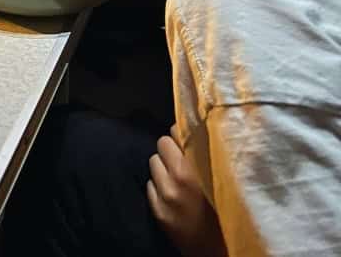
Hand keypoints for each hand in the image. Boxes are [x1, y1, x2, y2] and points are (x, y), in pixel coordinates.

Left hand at [147, 125, 225, 256]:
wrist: (218, 250)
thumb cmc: (225, 211)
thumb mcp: (220, 178)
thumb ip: (204, 155)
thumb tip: (191, 130)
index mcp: (194, 168)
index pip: (175, 131)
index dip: (183, 135)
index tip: (188, 142)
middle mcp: (175, 179)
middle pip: (161, 143)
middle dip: (171, 150)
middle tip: (182, 161)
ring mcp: (163, 196)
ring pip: (153, 162)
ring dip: (163, 167)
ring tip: (177, 179)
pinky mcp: (157, 210)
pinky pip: (149, 185)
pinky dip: (158, 186)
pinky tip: (171, 195)